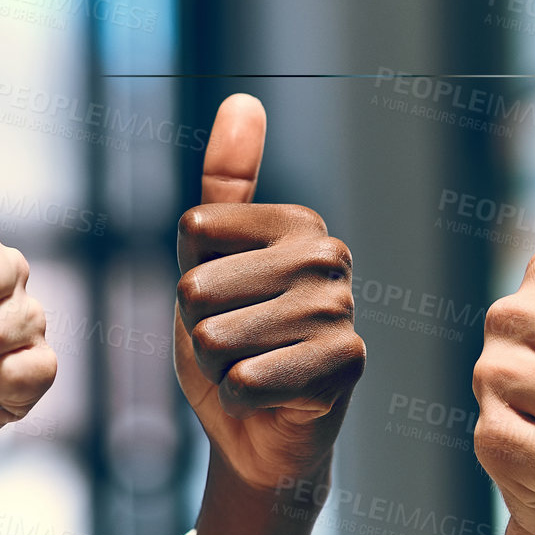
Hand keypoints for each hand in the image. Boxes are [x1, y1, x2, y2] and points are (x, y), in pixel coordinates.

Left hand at [173, 94, 365, 534]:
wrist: (257, 433)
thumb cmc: (229, 345)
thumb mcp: (205, 264)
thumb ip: (224, 188)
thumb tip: (244, 101)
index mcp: (297, 223)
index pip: (194, 232)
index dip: (188, 280)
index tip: (223, 303)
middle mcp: (329, 256)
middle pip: (200, 288)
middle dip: (199, 331)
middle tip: (235, 348)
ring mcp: (342, 308)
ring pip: (221, 337)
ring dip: (219, 368)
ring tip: (250, 371)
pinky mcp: (347, 363)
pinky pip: (250, 377)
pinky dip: (242, 397)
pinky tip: (269, 398)